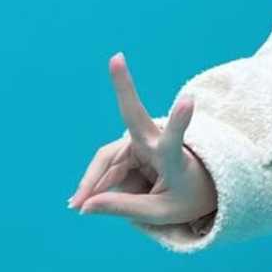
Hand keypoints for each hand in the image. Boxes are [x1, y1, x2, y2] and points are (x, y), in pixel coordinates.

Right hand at [68, 52, 217, 225]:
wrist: (194, 190)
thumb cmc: (185, 200)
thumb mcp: (161, 213)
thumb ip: (124, 208)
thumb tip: (86, 205)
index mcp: (174, 158)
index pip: (175, 139)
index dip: (179, 121)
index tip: (189, 99)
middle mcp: (156, 142)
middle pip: (133, 117)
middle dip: (123, 86)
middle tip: (117, 58)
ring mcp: (141, 142)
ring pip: (106, 160)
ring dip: (93, 184)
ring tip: (77, 207)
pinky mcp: (128, 148)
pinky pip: (105, 167)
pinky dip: (94, 184)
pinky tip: (82, 201)